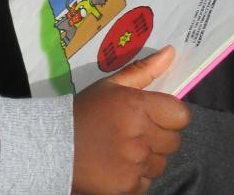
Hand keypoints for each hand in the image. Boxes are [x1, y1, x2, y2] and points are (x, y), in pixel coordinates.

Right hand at [71, 46, 189, 194]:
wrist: (52, 146)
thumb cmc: (84, 111)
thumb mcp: (110, 86)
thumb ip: (143, 71)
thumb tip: (171, 52)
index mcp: (137, 106)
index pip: (180, 115)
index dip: (170, 115)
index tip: (155, 116)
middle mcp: (140, 135)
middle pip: (173, 141)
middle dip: (159, 137)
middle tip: (135, 132)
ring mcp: (135, 164)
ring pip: (161, 163)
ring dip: (148, 158)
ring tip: (124, 149)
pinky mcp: (128, 186)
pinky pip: (147, 181)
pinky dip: (136, 176)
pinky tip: (118, 165)